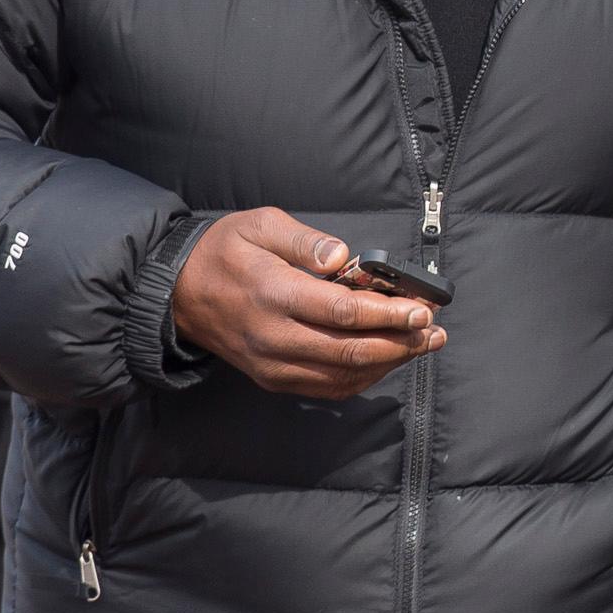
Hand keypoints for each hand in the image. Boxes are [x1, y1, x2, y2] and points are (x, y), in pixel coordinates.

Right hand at [171, 208, 443, 399]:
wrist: (178, 293)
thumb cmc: (224, 251)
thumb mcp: (260, 225)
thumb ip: (304, 241)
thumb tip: (343, 257)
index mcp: (273, 294)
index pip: (342, 313)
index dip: (388, 314)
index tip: (423, 307)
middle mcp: (274, 336)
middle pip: (350, 350)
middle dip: (401, 342)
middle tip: (435, 330)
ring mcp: (273, 364)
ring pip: (343, 374)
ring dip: (389, 363)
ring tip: (423, 344)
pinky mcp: (273, 379)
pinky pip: (327, 388)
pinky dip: (363, 378)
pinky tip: (387, 360)